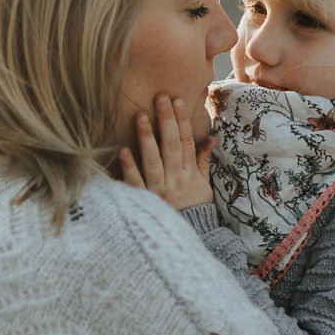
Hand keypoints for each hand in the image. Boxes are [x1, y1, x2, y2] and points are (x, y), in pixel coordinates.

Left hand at [119, 94, 214, 209]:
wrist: (189, 236)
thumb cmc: (194, 207)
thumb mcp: (203, 185)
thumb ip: (202, 160)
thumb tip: (211, 138)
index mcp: (189, 174)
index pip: (187, 143)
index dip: (183, 121)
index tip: (177, 100)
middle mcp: (174, 180)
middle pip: (171, 147)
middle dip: (167, 122)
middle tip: (161, 98)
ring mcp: (159, 190)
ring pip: (153, 161)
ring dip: (147, 138)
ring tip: (141, 116)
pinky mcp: (144, 200)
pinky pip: (135, 182)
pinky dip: (130, 167)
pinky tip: (123, 150)